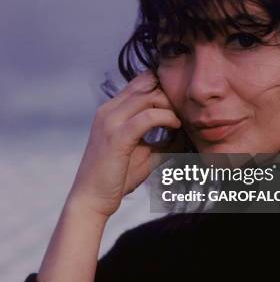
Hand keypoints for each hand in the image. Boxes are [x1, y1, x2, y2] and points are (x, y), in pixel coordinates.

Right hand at [67, 69, 186, 217]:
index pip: (140, 82)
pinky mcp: (117, 136)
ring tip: (179, 120)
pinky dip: (166, 117)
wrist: (91, 200)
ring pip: (148, 95)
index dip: (162, 87)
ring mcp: (110, 121)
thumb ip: (161, 140)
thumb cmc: (116, 178)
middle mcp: (108, 110)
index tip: (178, 103)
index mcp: (110, 110)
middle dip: (168, 94)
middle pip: (146, 83)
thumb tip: (185, 134)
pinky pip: (148, 116)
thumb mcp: (143, 153)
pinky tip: (175, 126)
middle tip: (183, 111)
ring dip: (169, 105)